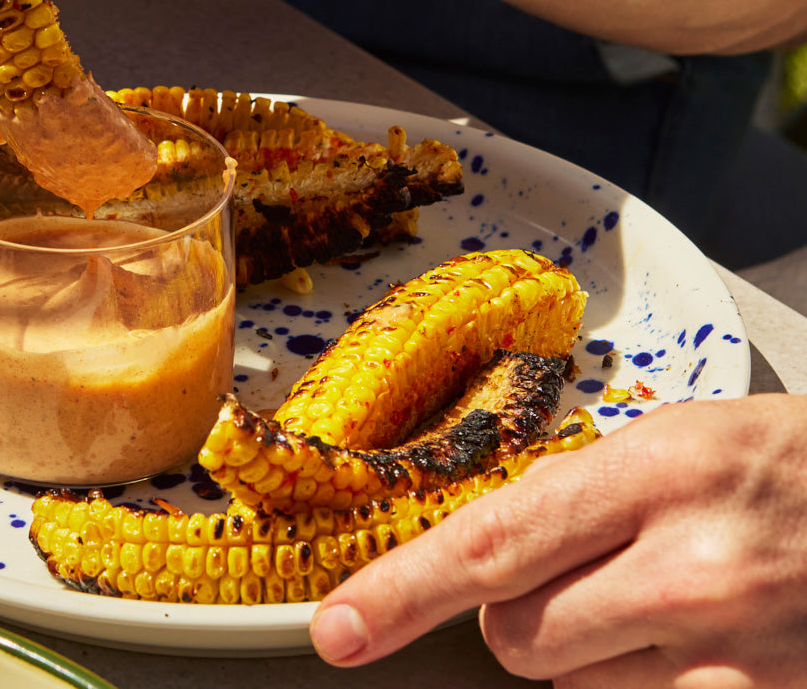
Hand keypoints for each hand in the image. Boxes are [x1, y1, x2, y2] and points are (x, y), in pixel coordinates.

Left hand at [309, 395, 806, 686]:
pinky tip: (686, 642)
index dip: (401, 590)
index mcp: (652, 472)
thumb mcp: (672, 440)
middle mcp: (685, 569)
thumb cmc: (781, 465)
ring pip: (568, 686)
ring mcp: (726, 653)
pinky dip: (637, 686)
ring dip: (583, 652)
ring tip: (655, 597)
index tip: (341, 628)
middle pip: (514, 634)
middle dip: (517, 612)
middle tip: (582, 569)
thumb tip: (483, 557)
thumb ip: (576, 497)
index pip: (491, 542)